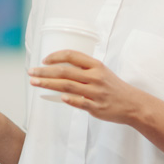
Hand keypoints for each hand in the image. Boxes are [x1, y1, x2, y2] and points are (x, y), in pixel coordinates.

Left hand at [29, 50, 144, 124]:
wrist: (132, 104)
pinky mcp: (97, 107)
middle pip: (65, 71)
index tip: (43, 60)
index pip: (72, 56)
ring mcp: (96, 92)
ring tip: (34, 83)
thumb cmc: (113, 87)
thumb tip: (59, 69)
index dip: (55, 56)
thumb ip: (84, 69)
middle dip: (45, 71)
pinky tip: (59, 97)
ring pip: (68, 86)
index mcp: (96, 65)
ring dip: (49, 84)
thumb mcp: (102, 72)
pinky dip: (70, 99)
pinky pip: (81, 102)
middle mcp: (95, 77)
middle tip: (30, 72)